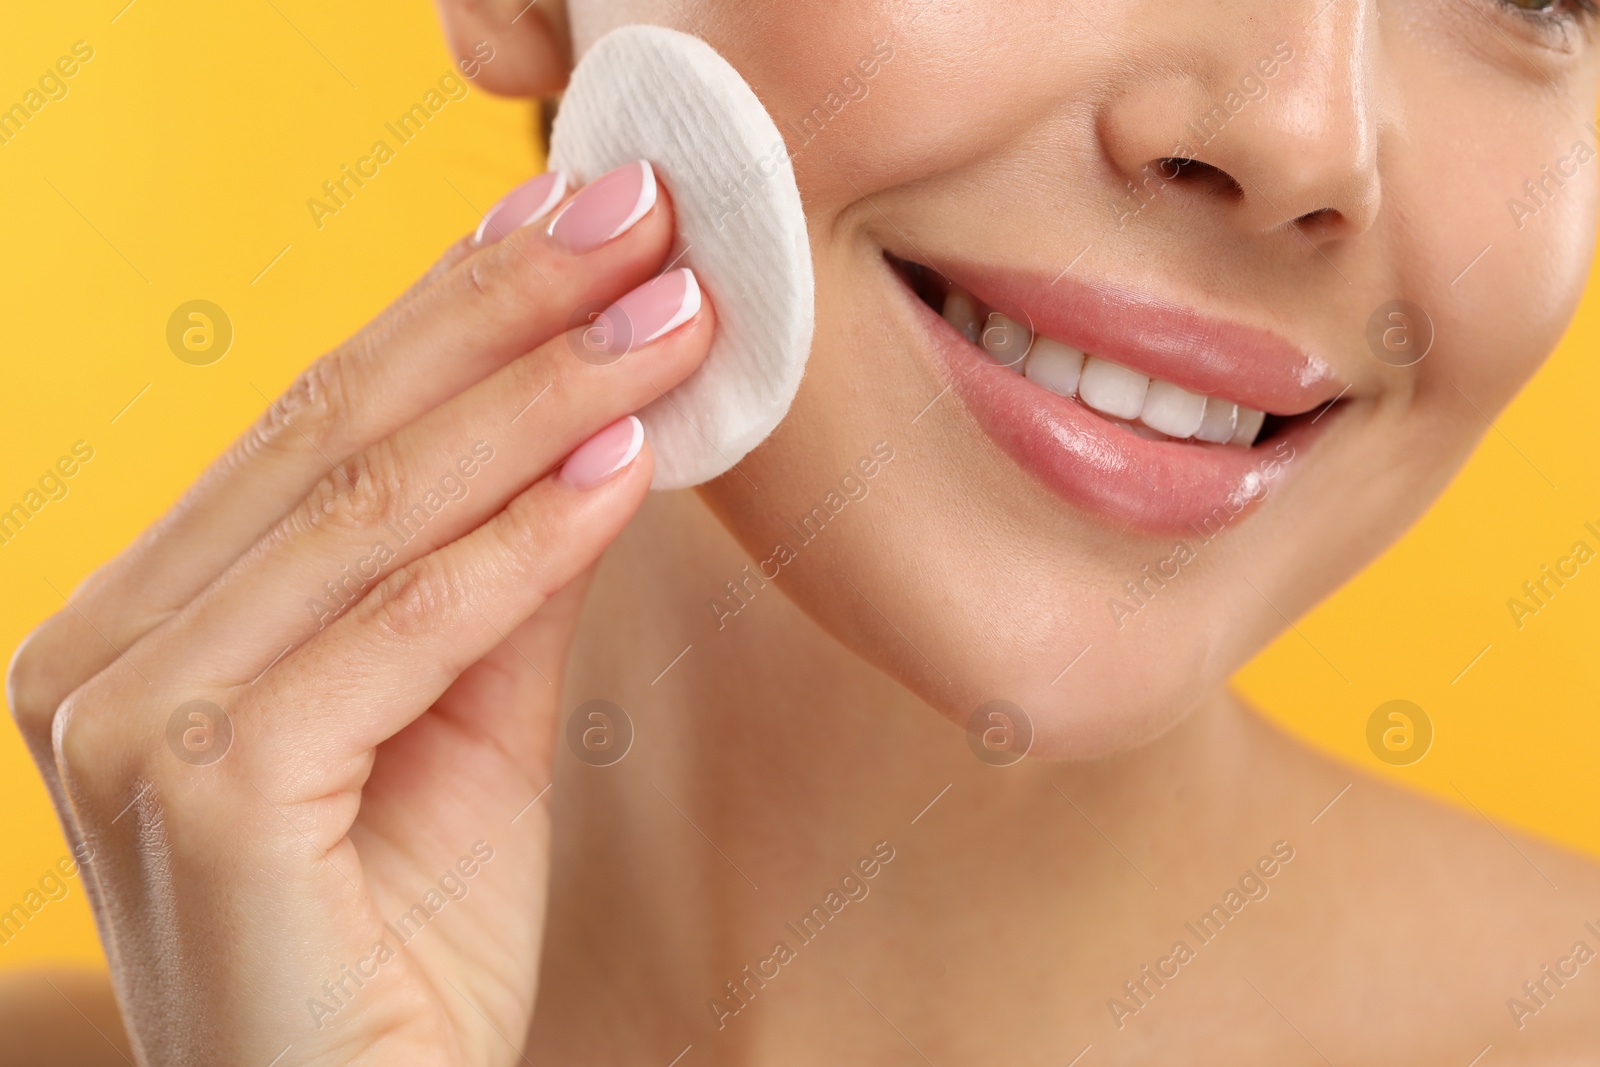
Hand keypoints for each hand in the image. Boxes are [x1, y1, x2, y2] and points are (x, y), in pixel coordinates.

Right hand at [7, 161, 711, 1065]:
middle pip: (331, 434)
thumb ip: (499, 572)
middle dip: (505, 311)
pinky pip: (395, 629)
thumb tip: (591, 417)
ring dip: (539, 399)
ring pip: (366, 510)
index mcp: (137, 620)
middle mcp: (93, 652)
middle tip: (641, 217)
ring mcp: (124, 721)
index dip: (454, 303)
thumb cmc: (407, 943)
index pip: (312, 422)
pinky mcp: (197, 793)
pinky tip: (626, 463)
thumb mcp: (465, 723)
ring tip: (666, 317)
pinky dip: (521, 543)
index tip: (574, 215)